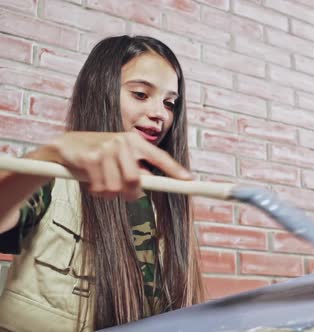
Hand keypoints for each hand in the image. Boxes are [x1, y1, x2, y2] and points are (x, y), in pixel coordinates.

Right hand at [31, 131, 192, 199]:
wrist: (67, 145)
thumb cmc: (99, 155)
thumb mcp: (120, 157)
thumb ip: (136, 169)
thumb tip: (148, 187)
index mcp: (135, 142)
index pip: (160, 157)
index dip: (175, 170)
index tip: (189, 181)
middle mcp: (123, 142)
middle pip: (136, 180)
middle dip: (131, 194)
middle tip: (124, 195)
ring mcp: (106, 149)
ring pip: (118, 187)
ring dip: (111, 194)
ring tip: (104, 185)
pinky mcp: (90, 158)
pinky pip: (101, 188)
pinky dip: (98, 192)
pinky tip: (92, 182)